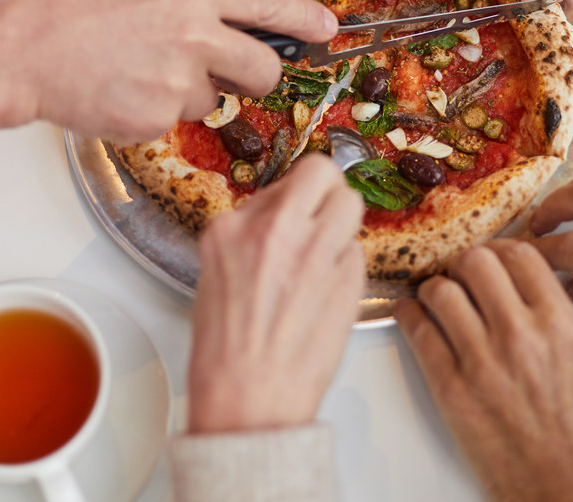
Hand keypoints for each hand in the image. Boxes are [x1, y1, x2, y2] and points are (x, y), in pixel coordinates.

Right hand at [0, 0, 336, 143]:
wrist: (24, 49)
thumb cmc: (76, 13)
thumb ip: (200, 6)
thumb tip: (244, 30)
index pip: (272, 6)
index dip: (306, 22)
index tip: (327, 31)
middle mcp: (196, 31)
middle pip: (266, 70)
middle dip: (256, 77)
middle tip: (228, 71)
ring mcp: (179, 78)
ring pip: (217, 99)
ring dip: (193, 93)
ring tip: (142, 70)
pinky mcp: (160, 117)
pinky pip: (179, 120)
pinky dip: (158, 111)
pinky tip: (124, 90)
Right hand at [186, 154, 364, 433]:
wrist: (248, 400)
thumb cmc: (226, 352)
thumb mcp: (217, 277)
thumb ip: (250, 238)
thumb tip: (281, 217)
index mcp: (231, 229)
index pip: (278, 183)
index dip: (292, 199)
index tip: (295, 212)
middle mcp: (275, 230)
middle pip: (321, 173)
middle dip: (325, 189)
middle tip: (322, 212)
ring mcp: (314, 251)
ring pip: (350, 202)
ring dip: (342, 221)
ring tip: (329, 250)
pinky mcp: (347, 277)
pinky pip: (356, 251)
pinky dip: (347, 265)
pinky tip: (327, 292)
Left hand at [395, 241, 572, 501]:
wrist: (562, 488)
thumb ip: (548, 314)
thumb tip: (515, 283)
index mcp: (560, 323)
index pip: (519, 254)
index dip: (499, 249)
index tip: (491, 258)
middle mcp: (521, 334)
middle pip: (475, 261)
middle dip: (463, 265)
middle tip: (461, 277)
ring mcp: (482, 361)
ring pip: (441, 291)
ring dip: (436, 290)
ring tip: (438, 301)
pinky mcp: (450, 389)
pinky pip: (418, 331)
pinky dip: (410, 316)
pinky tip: (414, 317)